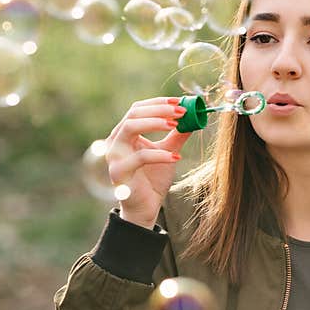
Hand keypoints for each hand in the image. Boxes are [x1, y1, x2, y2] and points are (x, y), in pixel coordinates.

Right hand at [103, 96, 191, 227]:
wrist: (145, 207)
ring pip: (130, 128)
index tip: (179, 102)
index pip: (138, 108)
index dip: (158, 103)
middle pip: (134, 114)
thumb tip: (194, 118)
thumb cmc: (153, 178)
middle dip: (159, 110)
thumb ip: (177, 135)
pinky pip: (140, 157)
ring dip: (155, 123)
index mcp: (125, 133)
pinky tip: (176, 158)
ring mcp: (115, 155)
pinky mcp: (119, 172)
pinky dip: (160, 154)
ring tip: (176, 126)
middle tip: (181, 112)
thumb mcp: (168, 152)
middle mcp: (115, 141)